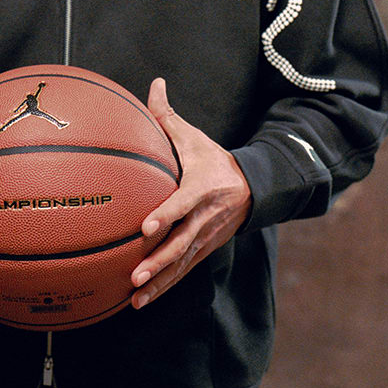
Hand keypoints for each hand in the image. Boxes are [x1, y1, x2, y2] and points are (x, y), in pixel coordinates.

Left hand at [131, 78, 252, 309]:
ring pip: (182, 263)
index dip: (167, 214)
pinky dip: (163, 288)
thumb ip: (168, 116)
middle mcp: (206, 217)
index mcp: (203, 187)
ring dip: (159, 282)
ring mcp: (206, 238)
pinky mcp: (204, 251)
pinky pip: (182, 272)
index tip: (146, 226)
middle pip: (182, 242)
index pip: (184, 202)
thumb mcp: (195, 137)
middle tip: (134, 275)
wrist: (253, 187)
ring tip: (135, 296)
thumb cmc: (213, 158)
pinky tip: (140, 303)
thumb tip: (154, 83)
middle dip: (159, 260)